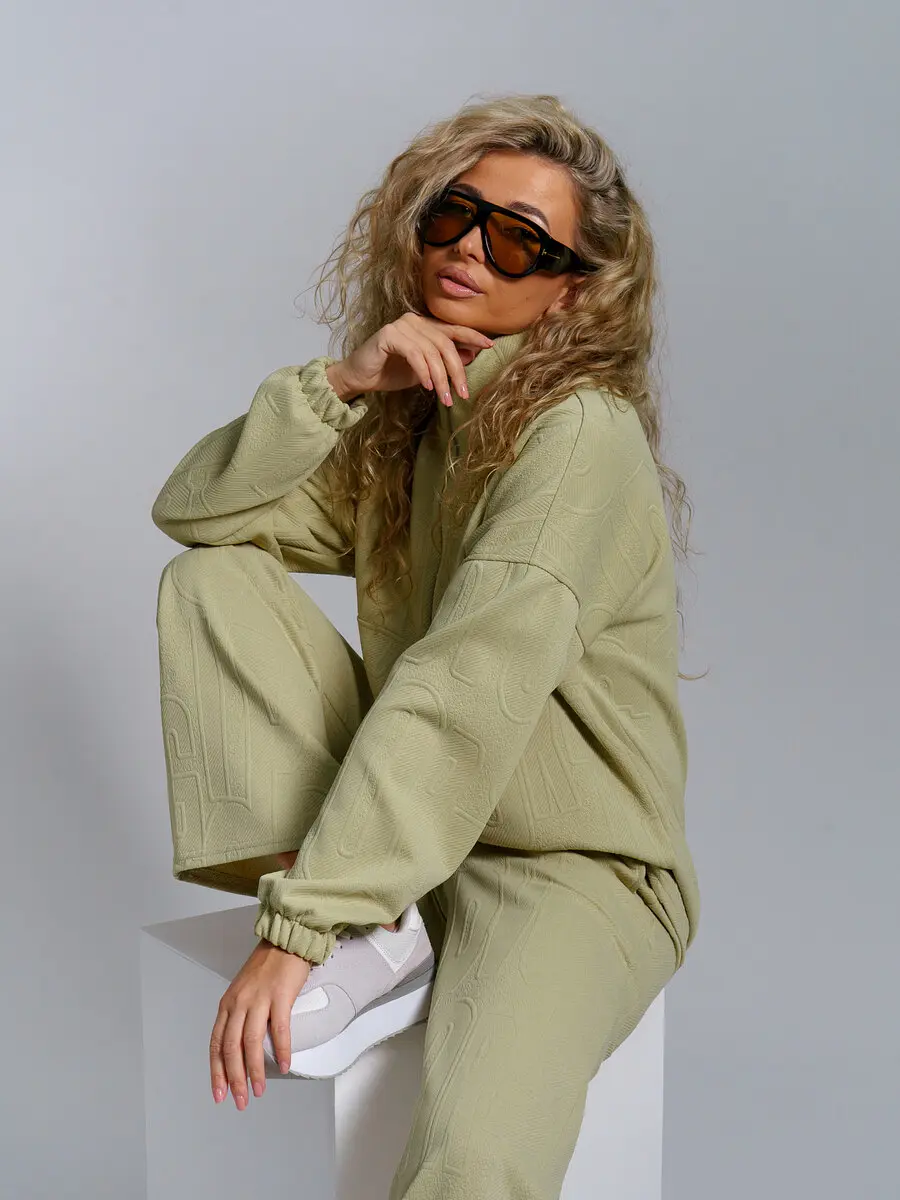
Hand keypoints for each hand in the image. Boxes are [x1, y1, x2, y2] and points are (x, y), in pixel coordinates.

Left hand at [209, 937, 310, 1108]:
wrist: (286, 940)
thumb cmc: (267, 966)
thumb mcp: (244, 990)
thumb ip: (240, 1015)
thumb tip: (244, 1048)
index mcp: (227, 1004)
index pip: (216, 1044)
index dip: (216, 1071)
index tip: (219, 1094)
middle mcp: (238, 1003)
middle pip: (231, 1048)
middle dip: (234, 1079)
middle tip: (240, 1100)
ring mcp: (258, 999)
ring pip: (251, 1043)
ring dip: (255, 1071)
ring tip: (259, 1090)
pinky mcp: (279, 996)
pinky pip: (279, 1029)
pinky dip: (282, 1050)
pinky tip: (285, 1065)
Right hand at [327, 312, 494, 406]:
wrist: (359, 377)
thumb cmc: (391, 373)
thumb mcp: (425, 371)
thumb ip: (444, 361)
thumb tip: (473, 355)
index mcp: (424, 325)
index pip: (453, 329)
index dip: (472, 336)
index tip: (490, 346)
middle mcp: (414, 320)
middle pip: (446, 343)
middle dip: (457, 370)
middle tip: (463, 393)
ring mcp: (401, 325)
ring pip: (432, 351)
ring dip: (441, 377)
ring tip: (445, 398)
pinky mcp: (388, 335)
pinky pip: (414, 354)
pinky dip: (424, 372)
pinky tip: (428, 387)